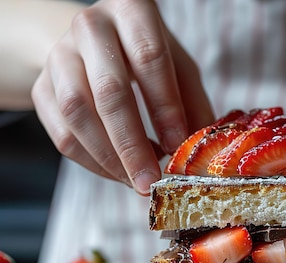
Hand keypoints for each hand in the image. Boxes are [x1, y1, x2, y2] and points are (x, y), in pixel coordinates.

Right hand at [31, 0, 212, 194]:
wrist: (94, 40)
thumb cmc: (146, 54)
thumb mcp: (178, 66)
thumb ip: (193, 102)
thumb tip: (200, 149)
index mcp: (131, 11)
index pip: (149, 58)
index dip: (165, 107)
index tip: (177, 146)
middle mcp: (90, 27)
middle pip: (109, 92)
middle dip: (133, 145)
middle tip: (151, 181)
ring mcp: (60, 55)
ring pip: (78, 114)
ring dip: (110, 158)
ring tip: (137, 180)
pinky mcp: (42, 86)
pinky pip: (62, 133)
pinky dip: (92, 162)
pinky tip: (118, 172)